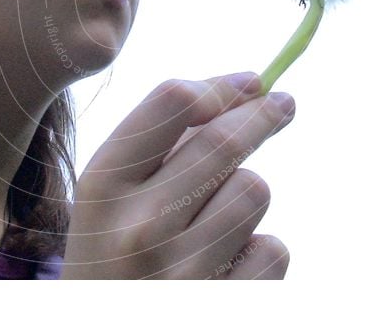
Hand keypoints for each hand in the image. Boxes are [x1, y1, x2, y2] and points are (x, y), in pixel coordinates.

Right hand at [61, 72, 294, 278]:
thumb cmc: (114, 253)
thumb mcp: (113, 197)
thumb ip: (163, 142)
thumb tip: (248, 89)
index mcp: (104, 185)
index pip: (172, 103)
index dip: (220, 87)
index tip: (250, 82)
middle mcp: (139, 228)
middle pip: (224, 140)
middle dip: (262, 115)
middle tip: (284, 103)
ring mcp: (182, 276)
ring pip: (254, 190)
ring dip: (245, 194)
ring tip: (217, 221)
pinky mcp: (223, 311)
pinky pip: (272, 250)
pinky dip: (258, 251)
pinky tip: (226, 266)